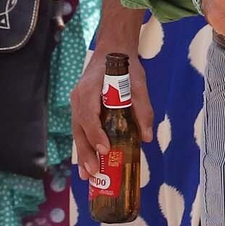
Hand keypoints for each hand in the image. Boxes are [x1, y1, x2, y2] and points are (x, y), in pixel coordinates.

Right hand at [71, 42, 153, 180]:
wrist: (112, 49)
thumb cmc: (125, 66)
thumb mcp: (139, 82)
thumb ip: (143, 108)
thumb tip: (147, 137)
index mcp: (90, 88)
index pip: (89, 114)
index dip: (95, 133)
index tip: (105, 150)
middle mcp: (78, 97)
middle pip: (79, 128)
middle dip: (85, 152)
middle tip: (93, 173)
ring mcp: (76, 103)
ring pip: (77, 132)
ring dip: (82, 154)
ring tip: (88, 176)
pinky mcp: (79, 108)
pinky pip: (79, 129)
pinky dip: (84, 146)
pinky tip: (88, 163)